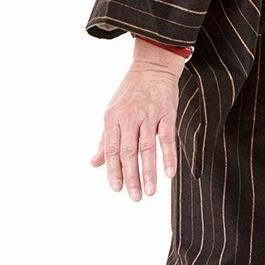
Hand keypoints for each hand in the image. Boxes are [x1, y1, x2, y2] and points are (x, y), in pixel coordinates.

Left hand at [91, 42, 184, 200]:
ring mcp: (149, 114)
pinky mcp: (167, 113)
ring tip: (150, 192)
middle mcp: (129, 116)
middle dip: (131, 177)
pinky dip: (168, 156)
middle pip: (129, 152)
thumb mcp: (113, 113)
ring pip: (147, 148)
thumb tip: (94, 163)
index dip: (114, 171)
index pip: (112, 150)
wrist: (152, 67)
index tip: (117, 189)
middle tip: (134, 197)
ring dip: (149, 172)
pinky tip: (169, 173)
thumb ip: (106, 141)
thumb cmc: (130, 92)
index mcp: (113, 118)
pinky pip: (167, 138)